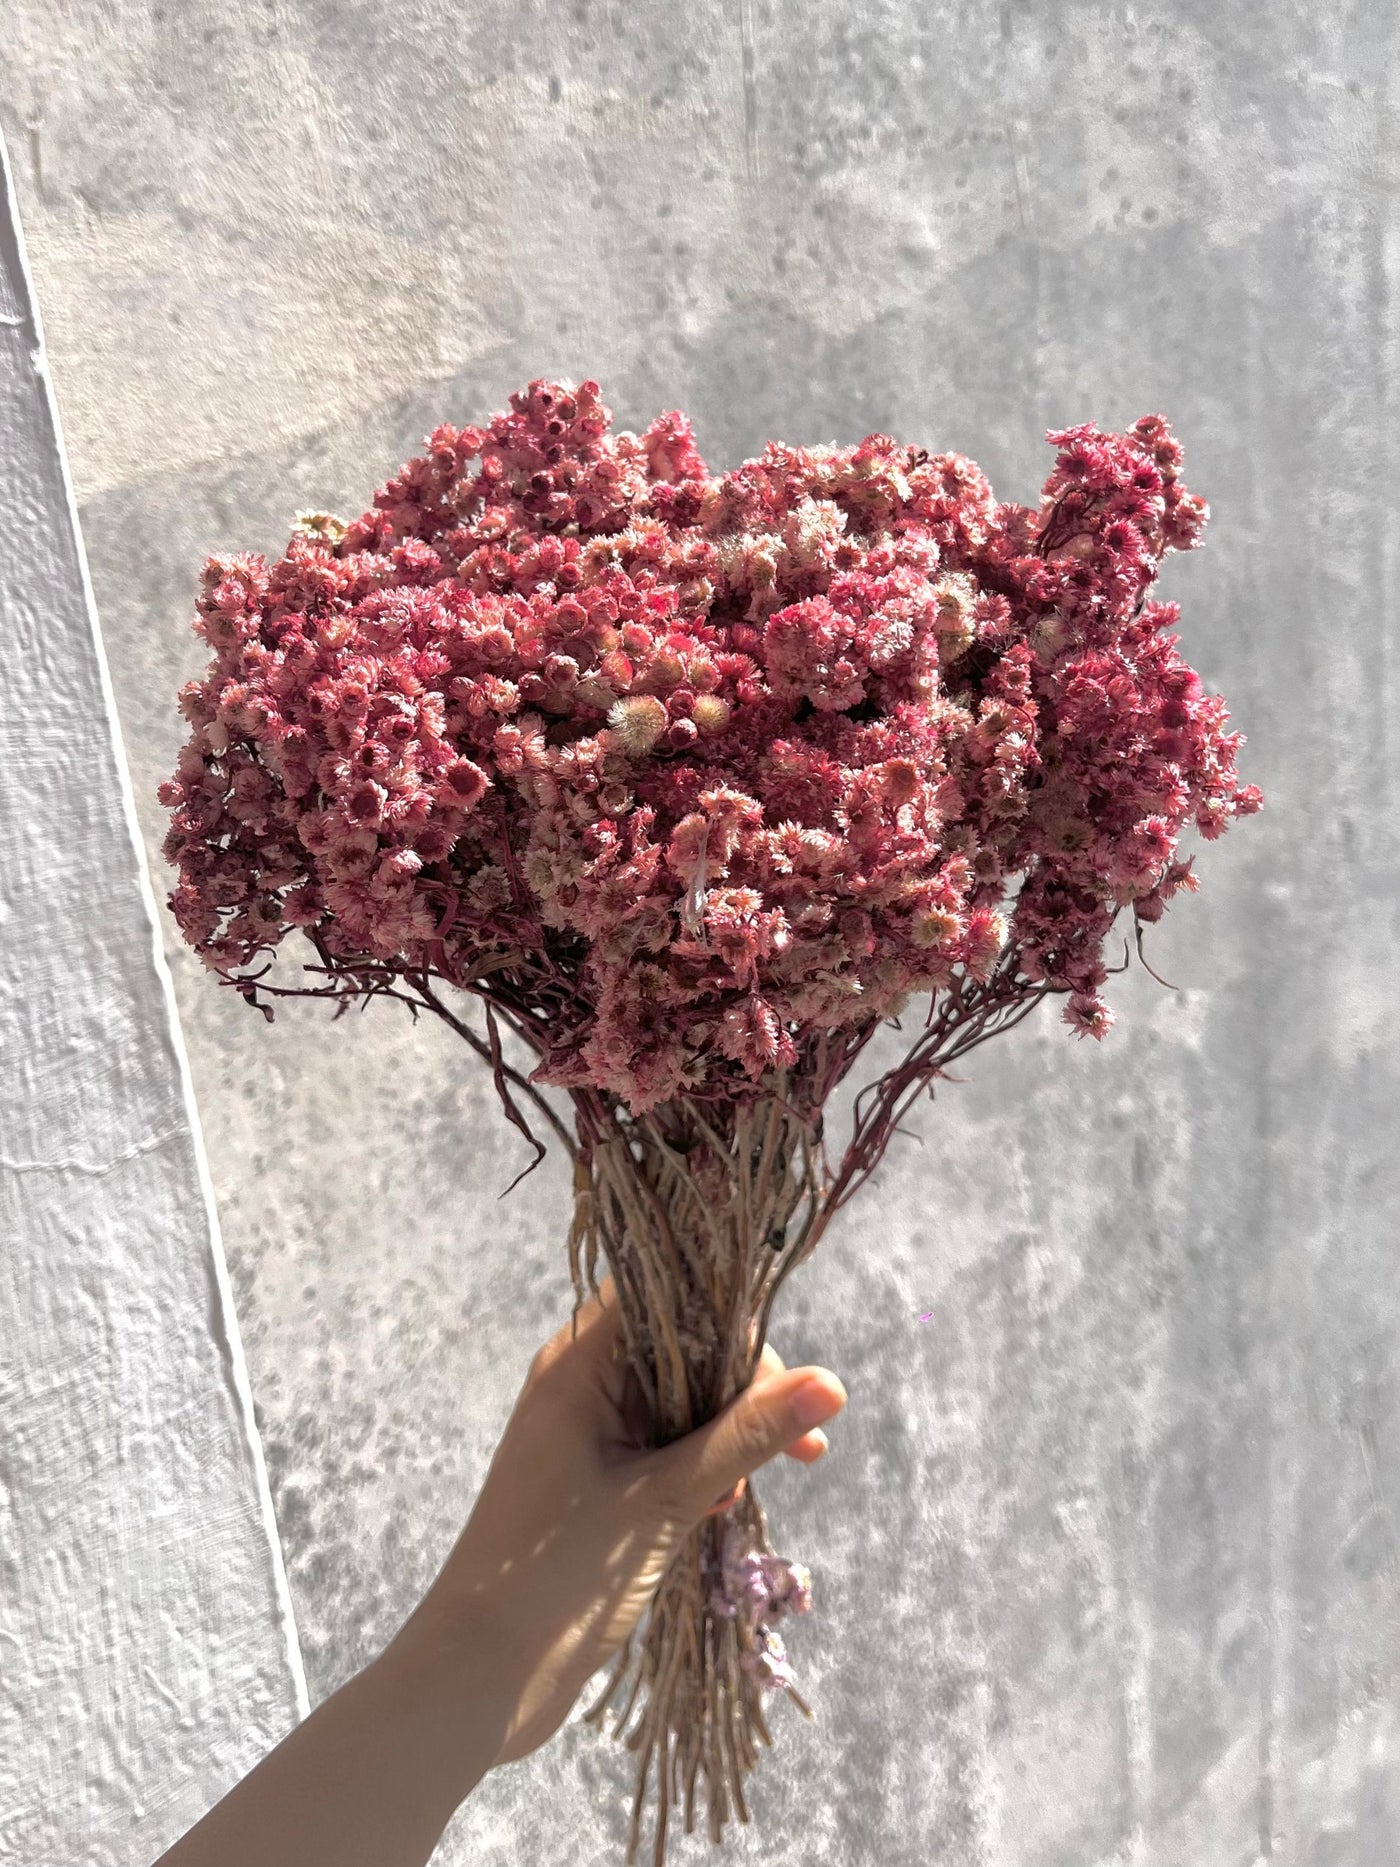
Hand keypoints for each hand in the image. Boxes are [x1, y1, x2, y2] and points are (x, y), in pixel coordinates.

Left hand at [407, 1274, 846, 1767]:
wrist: (479, 1675)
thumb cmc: (557, 1575)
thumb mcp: (665, 1498)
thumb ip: (746, 1436)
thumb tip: (831, 1381)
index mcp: (576, 1364)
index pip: (660, 1290)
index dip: (724, 1310)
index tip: (780, 1362)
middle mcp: (580, 1385)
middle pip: (679, 1344)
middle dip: (745, 1383)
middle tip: (803, 1437)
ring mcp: (588, 1435)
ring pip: (679, 1400)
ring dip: (731, 1430)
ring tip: (789, 1465)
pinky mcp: (598, 1482)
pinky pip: (666, 1446)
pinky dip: (704, 1464)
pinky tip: (727, 1500)